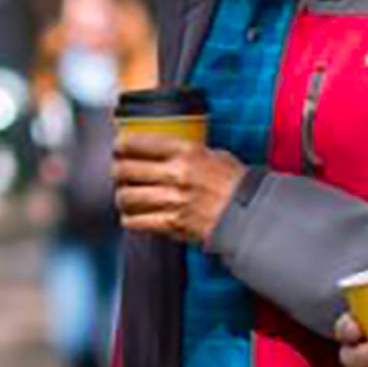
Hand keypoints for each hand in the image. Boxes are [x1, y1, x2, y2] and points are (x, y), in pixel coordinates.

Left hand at [113, 133, 243, 245]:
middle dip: (117, 170)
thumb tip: (160, 148)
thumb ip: (186, 151)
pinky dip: (129, 219)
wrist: (250, 214)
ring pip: (126, 196)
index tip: (118, 148)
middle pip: (125, 169)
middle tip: (118, 171)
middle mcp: (176, 174)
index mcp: (186, 152)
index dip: (121, 145)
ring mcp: (173, 200)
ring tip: (126, 195)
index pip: (137, 143)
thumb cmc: (234, 182)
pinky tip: (133, 216)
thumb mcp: (213, 154)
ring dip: (122, 196)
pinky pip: (136, 221)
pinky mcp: (172, 224)